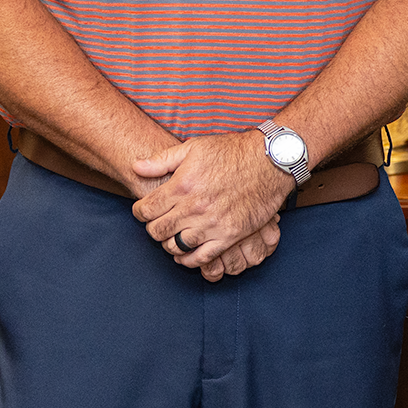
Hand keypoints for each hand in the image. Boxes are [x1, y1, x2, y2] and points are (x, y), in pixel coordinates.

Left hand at [130, 129, 293, 272]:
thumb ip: (162, 160)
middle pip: (156, 231)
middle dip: (153, 227)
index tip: (144, 210)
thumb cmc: (233, 151)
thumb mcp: (195, 147)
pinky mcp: (229, 235)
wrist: (270, 161)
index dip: (140, 211)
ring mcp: (212, 224)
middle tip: (159, 222)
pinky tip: (186, 252)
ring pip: (174, 246)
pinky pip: (200, 258)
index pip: (145, 210)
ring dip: (168, 243)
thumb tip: (136, 167)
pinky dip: (188, 259)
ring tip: (173, 235)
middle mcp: (194, 207)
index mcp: (182, 185)